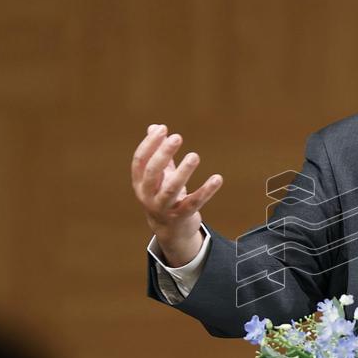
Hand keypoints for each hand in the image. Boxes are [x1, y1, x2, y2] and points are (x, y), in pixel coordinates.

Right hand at [131, 124, 222, 266]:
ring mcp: (163, 208)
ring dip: (183, 172)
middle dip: (163, 154)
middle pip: (152, 173)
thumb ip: (158, 154)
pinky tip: (217, 178)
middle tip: (177, 137)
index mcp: (140, 183)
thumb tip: (154, 127)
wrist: (171, 231)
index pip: (140, 161)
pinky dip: (206, 190)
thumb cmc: (165, 196)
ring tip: (194, 156)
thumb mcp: (159, 176)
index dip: (150, 144)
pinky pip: (194, 202)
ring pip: (171, 189)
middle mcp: (148, 196)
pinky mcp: (181, 217)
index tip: (163, 129)